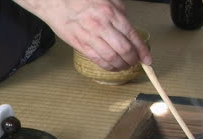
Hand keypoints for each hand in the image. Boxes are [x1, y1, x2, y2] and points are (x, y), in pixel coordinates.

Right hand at [14, 0, 151, 70]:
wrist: (55, 0)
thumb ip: (121, 13)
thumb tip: (131, 31)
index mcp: (110, 13)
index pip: (132, 36)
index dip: (142, 51)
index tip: (148, 60)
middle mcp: (101, 25)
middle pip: (124, 50)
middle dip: (133, 59)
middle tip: (136, 62)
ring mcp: (90, 36)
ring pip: (112, 58)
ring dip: (122, 66)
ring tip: (125, 66)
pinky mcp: (80, 45)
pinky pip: (98, 60)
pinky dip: (108, 67)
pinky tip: (113, 67)